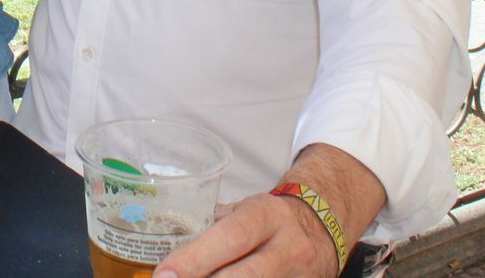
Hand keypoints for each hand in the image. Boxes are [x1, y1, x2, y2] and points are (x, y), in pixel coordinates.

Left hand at [152, 193, 338, 277]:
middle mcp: (289, 247)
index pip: (230, 237)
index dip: (196, 258)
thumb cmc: (268, 221)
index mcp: (267, 215)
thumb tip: (162, 242)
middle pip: (246, 276)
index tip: (165, 273)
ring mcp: (300, 276)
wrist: (322, 229)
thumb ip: (210, 227)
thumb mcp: (244, 212)